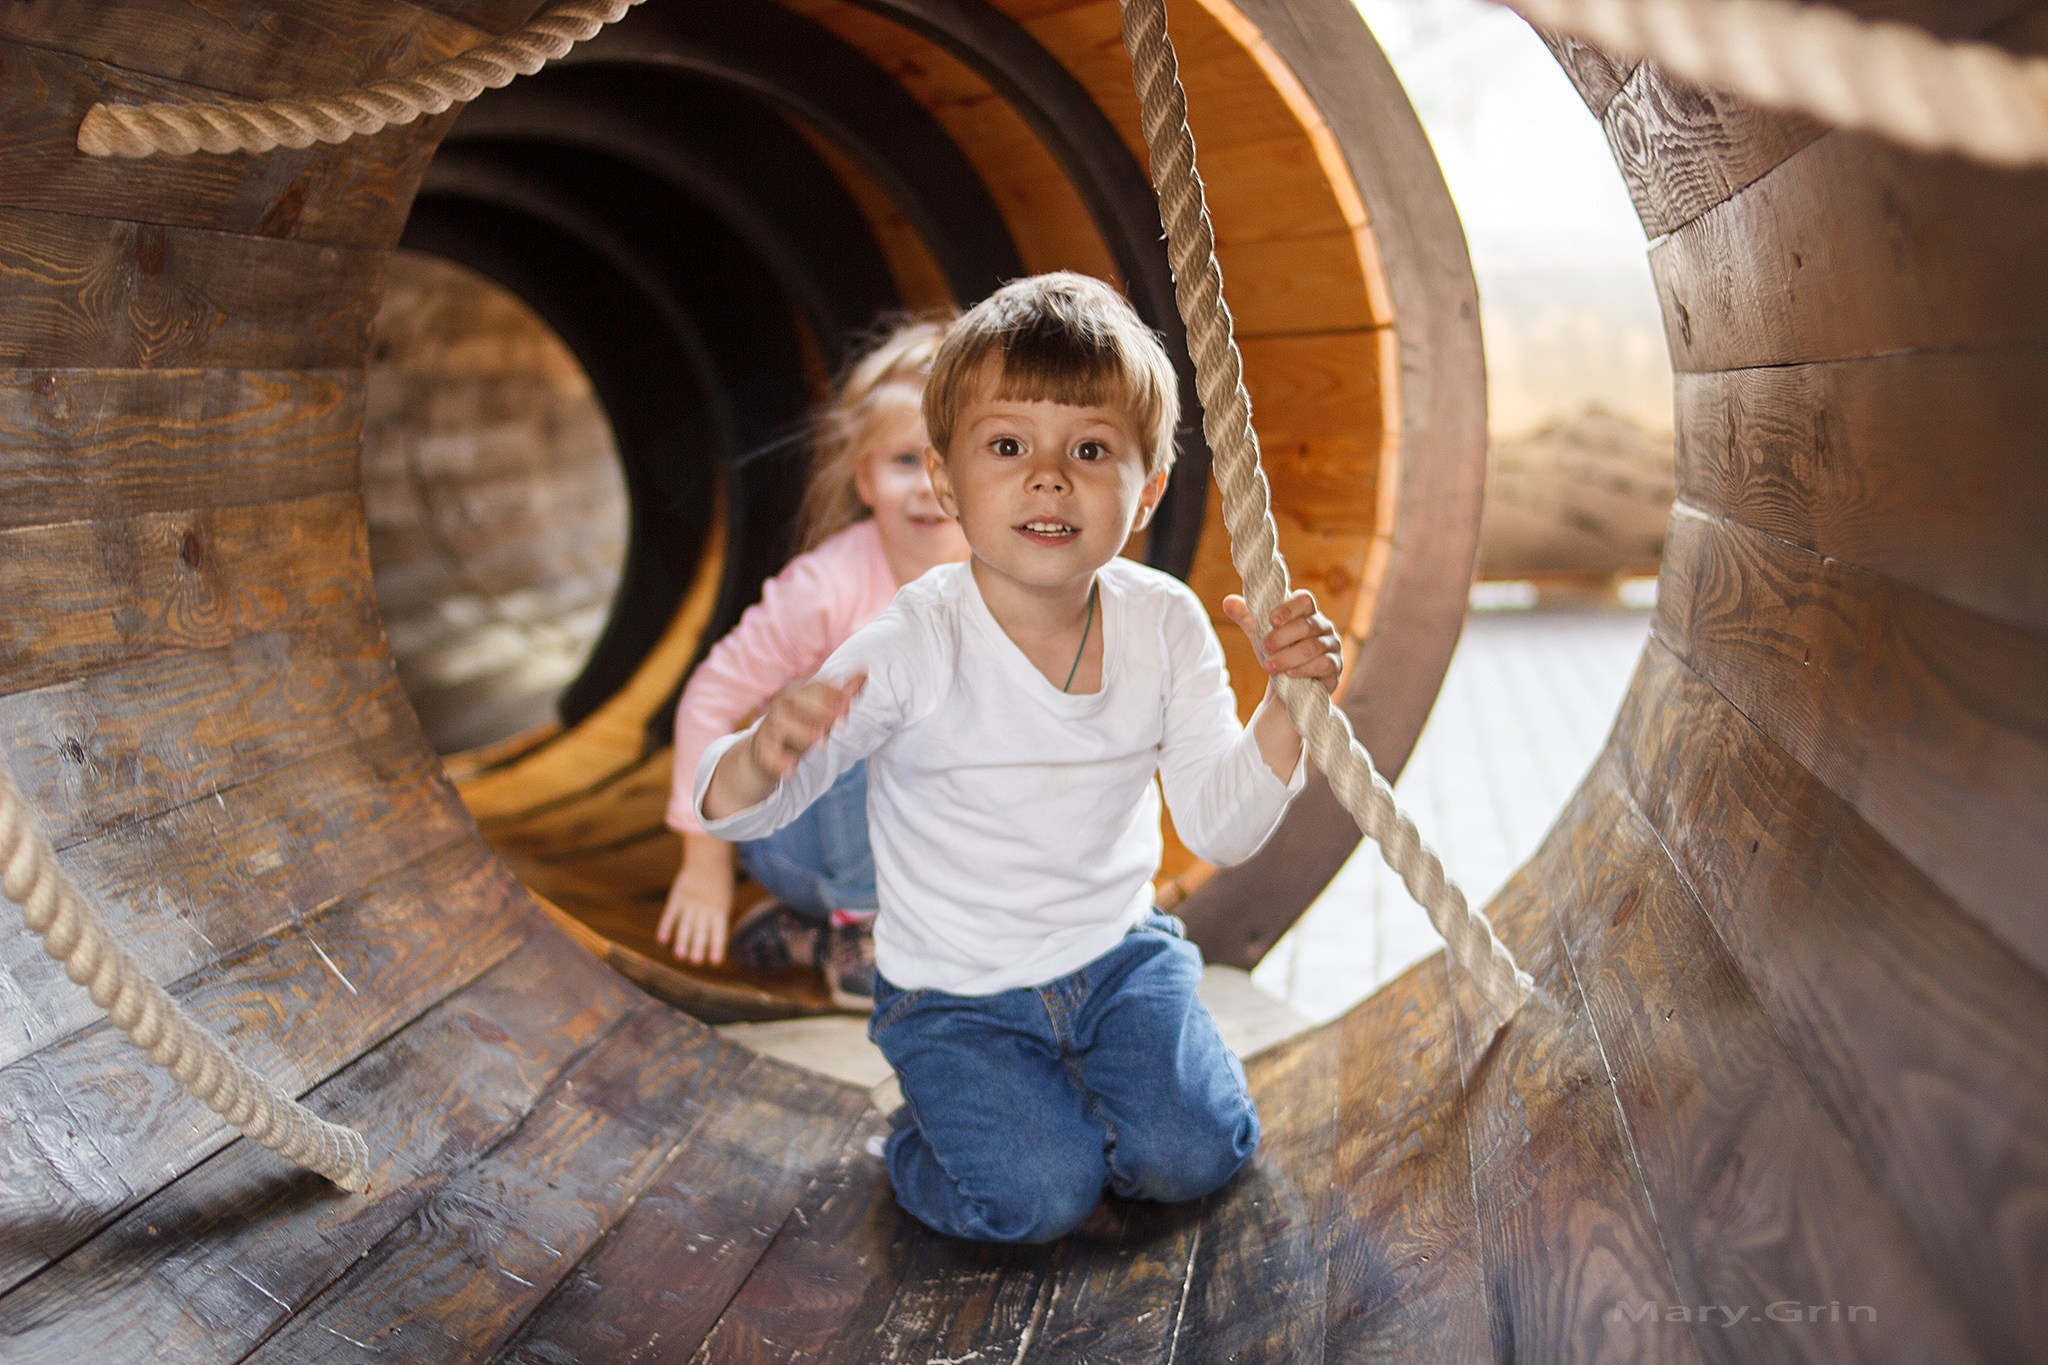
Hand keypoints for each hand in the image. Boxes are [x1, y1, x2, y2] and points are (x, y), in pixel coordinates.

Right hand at [657, 835, 735, 963]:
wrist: (710, 856)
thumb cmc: (720, 880)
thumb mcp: (726, 897)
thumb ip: (718, 916)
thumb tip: (715, 940)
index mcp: (721, 909)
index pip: (719, 931)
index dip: (717, 947)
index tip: (716, 962)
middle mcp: (705, 907)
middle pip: (701, 930)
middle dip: (698, 946)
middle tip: (695, 962)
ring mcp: (690, 902)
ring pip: (685, 925)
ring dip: (682, 941)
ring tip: (680, 956)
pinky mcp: (677, 897)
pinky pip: (671, 914)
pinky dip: (665, 927)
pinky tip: (661, 940)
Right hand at [747, 673, 866, 777]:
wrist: (765, 753)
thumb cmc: (799, 728)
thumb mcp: (821, 714)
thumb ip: (841, 697)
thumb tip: (864, 673)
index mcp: (798, 694)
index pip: (815, 687)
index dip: (832, 695)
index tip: (848, 706)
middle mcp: (782, 707)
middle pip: (795, 700)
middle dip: (818, 710)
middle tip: (839, 722)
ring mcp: (770, 728)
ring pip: (781, 725)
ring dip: (801, 733)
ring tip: (820, 743)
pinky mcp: (762, 750)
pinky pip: (768, 754)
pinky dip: (779, 762)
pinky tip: (791, 769)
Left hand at [1222, 590, 1341, 695]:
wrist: (1288, 684)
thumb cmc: (1276, 650)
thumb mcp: (1259, 634)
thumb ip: (1246, 617)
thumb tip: (1227, 601)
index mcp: (1306, 612)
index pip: (1304, 600)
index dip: (1289, 608)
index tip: (1271, 620)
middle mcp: (1323, 626)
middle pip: (1306, 626)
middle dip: (1282, 637)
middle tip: (1264, 646)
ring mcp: (1331, 646)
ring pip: (1312, 647)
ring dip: (1289, 656)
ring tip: (1269, 666)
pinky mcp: (1334, 667)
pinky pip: (1323, 664)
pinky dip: (1305, 669)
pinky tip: (1290, 675)